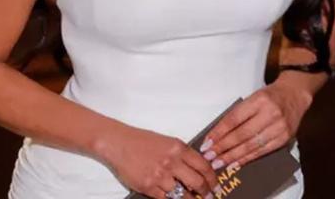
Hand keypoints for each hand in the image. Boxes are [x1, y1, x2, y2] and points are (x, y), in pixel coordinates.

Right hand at [97, 124, 219, 198]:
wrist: (119, 143)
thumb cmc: (143, 141)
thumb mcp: (169, 142)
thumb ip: (184, 155)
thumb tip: (200, 169)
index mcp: (179, 148)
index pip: (204, 166)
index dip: (212, 178)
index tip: (215, 185)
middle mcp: (172, 162)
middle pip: (197, 182)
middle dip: (205, 192)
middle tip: (208, 196)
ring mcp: (159, 176)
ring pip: (182, 195)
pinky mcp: (147, 187)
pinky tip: (174, 198)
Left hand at [199, 81, 312, 168]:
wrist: (295, 94)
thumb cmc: (271, 95)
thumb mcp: (253, 97)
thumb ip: (239, 114)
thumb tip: (218, 134)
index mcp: (260, 100)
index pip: (234, 119)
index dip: (219, 132)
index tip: (207, 143)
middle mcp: (271, 113)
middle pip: (242, 134)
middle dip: (223, 147)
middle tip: (209, 156)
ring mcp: (279, 127)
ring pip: (251, 145)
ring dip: (232, 156)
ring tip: (218, 162)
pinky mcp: (284, 138)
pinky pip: (262, 151)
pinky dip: (247, 158)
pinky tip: (235, 163)